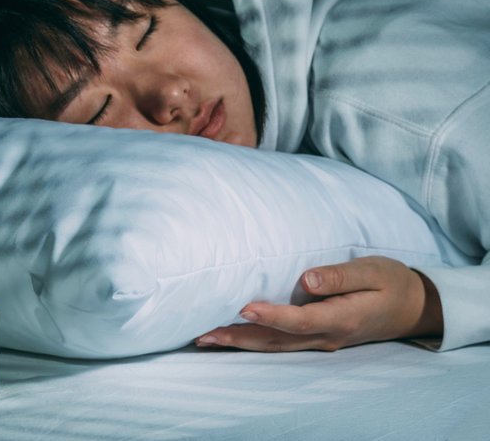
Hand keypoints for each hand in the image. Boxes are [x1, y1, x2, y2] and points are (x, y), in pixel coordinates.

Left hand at [195, 256, 442, 351]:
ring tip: (204, 338)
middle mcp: (327, 336)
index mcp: (342, 318)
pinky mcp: (317, 337)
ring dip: (239, 343)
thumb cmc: (392, 282)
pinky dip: (253, 342)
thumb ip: (339, 276)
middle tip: (203, 333)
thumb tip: (306, 279)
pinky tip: (231, 337)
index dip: (271, 316)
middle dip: (239, 337)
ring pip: (274, 346)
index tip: (243, 307)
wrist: (415, 307)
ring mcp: (321, 341)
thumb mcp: (373, 271)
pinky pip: (280, 343)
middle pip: (277, 341)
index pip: (300, 320)